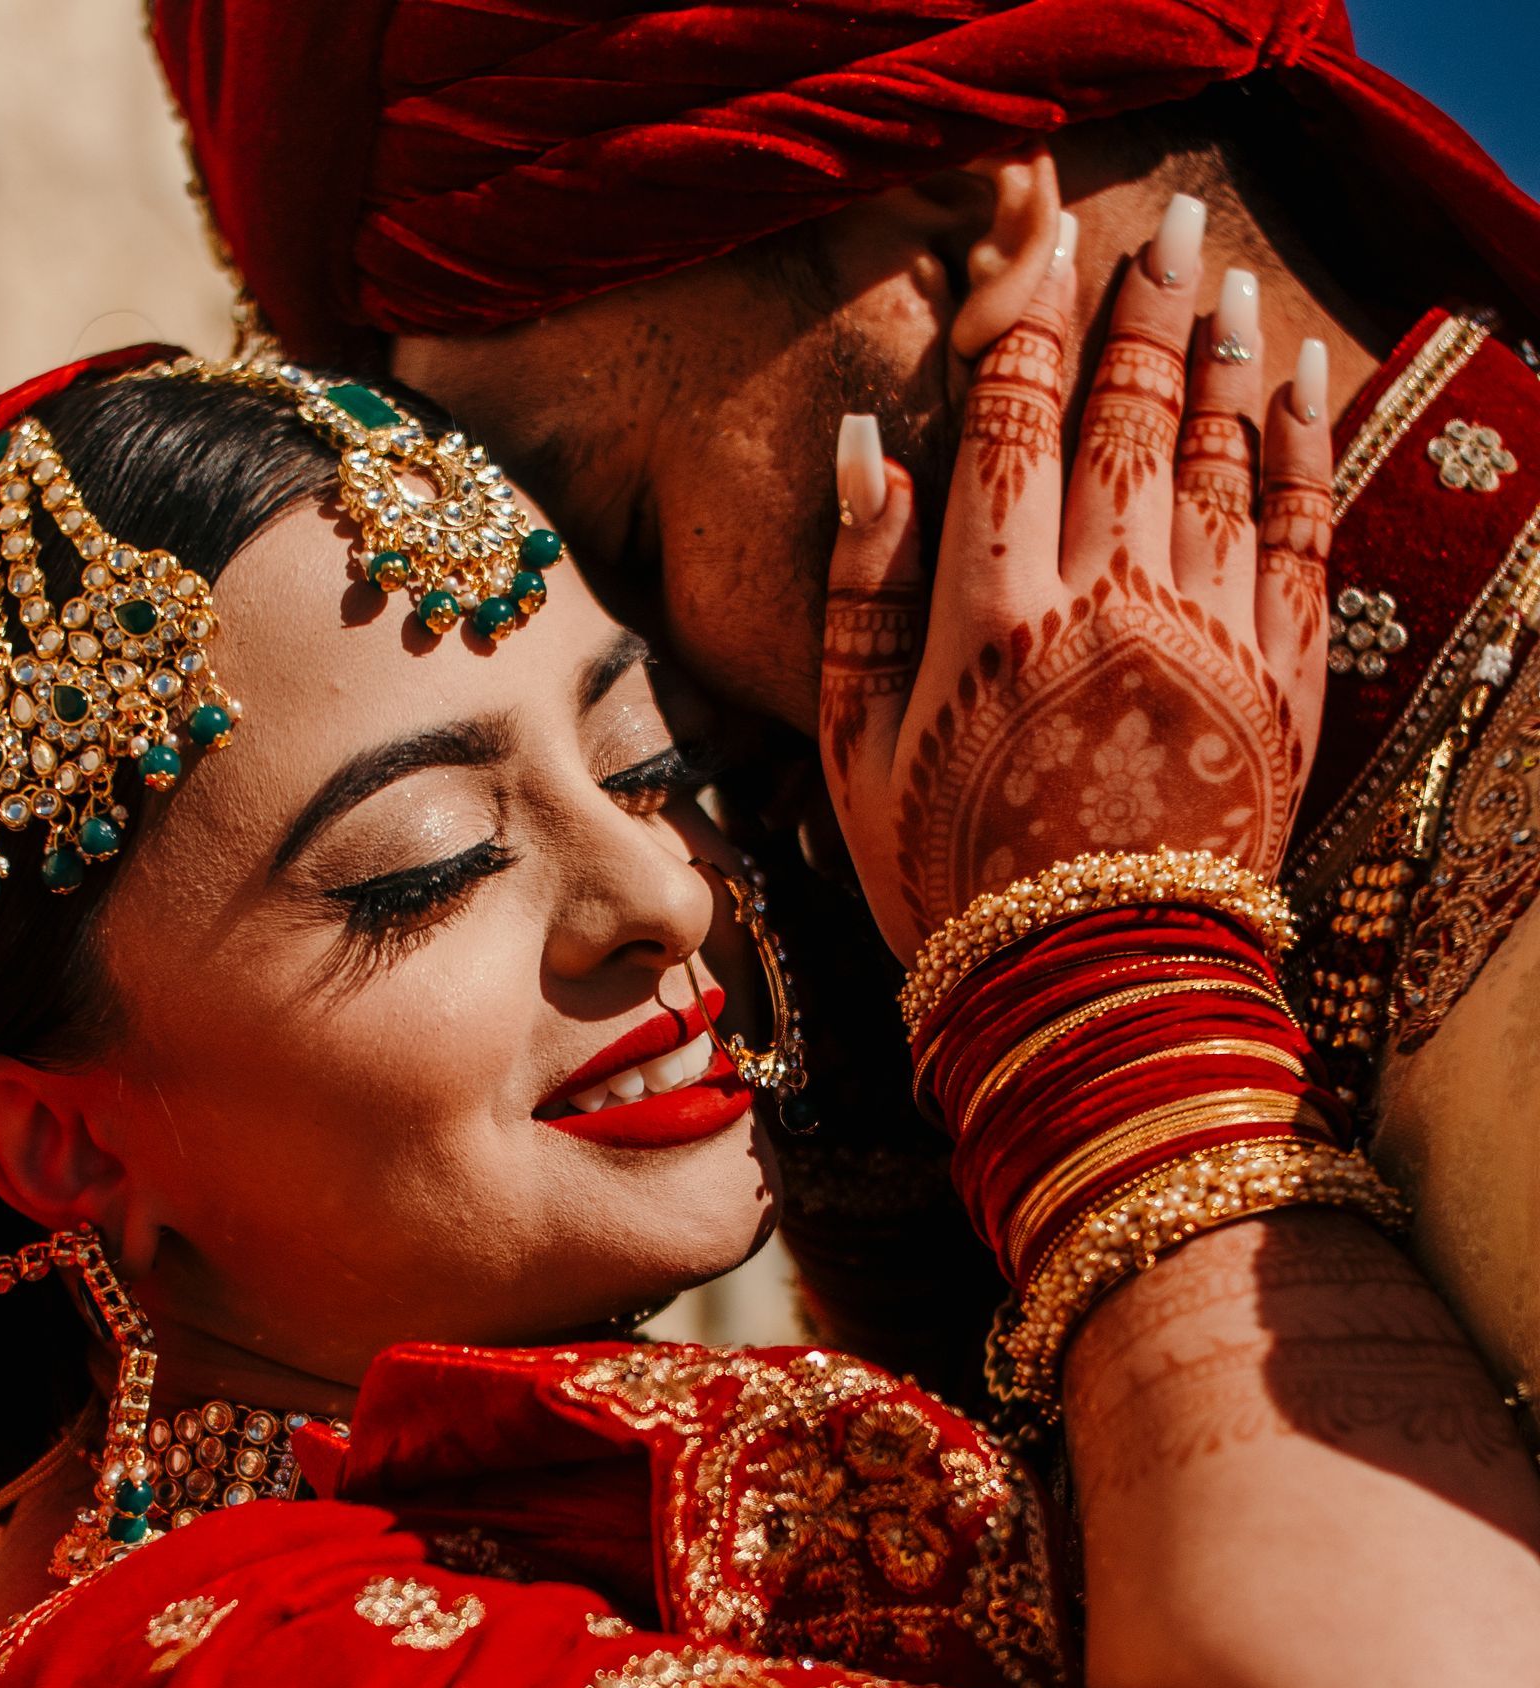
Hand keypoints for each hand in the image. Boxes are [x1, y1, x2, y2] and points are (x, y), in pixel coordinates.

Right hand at [820, 204, 1333, 959]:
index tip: (1041, 246)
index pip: (1010, 424)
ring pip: (1219, 452)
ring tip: (1226, 286)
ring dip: (1225, 355)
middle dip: (1146, 308)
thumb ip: (857, 596)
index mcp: (991, 614)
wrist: (1083, 986)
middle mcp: (1106, 597)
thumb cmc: (947, 878)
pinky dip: (1303, 445)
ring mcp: (1205, 631)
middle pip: (1130, 411)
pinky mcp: (1279, 677)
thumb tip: (869, 453)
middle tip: (1166, 230)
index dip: (1027, 322)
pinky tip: (1301, 385)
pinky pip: (1301, 528)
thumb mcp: (855, 751)